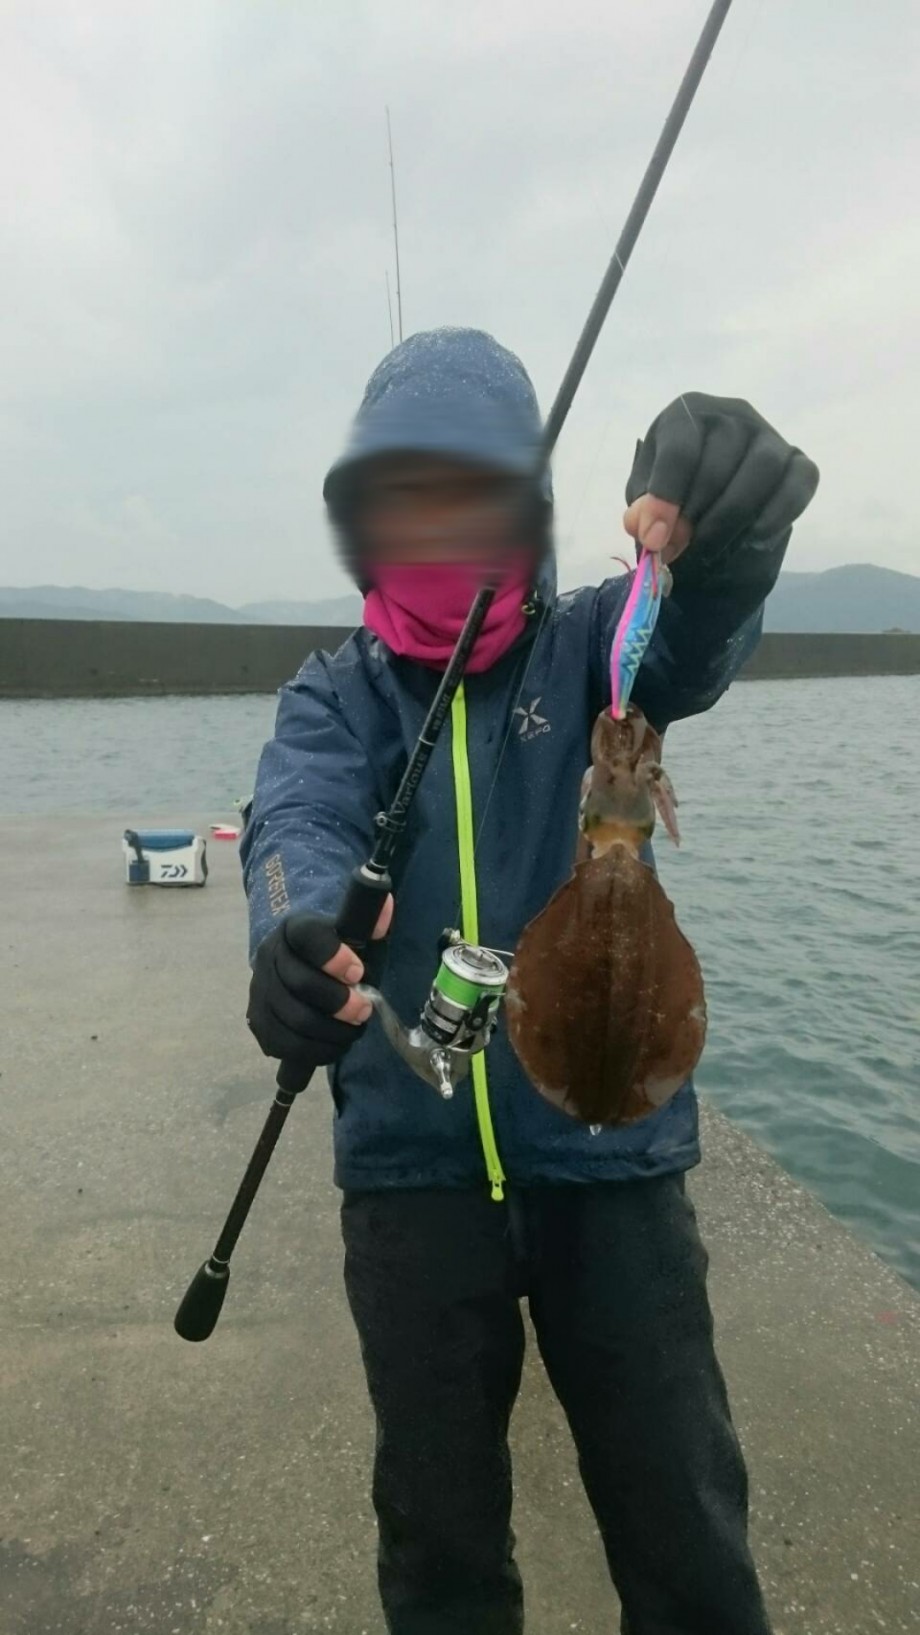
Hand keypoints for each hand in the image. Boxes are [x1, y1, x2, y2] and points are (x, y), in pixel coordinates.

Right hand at [246, 898, 392, 1066]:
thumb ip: (370, 924)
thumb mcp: (354, 936)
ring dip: (332, 1030)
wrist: (299, 967)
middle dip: (340, 1002)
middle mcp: (269, 956)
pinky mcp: (258, 1021)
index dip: (333, 956)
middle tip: (365, 1010)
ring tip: (353, 1029)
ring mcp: (259, 990)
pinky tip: (335, 1044)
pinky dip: (317, 1050)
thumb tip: (387, 905)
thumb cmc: (335, 954)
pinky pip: (286, 1044)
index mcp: (294, 928)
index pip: (308, 936)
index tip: (359, 972)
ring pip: (294, 1018)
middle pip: (301, 984)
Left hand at [623, 393, 818, 566]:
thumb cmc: (674, 485)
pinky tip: (753, 539)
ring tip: (710, 549)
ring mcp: (770, 435)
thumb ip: (643, 509)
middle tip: (679, 550)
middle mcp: (733, 415)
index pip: (680, 451)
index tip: (656, 540)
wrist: (712, 489)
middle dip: (695, 519)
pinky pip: (799, 485)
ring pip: (761, 471)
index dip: (666, 500)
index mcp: (687, 413)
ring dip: (732, 519)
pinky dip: (777, 516)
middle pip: (718, 466)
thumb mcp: (647, 493)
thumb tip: (646, 529)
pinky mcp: (799, 461)